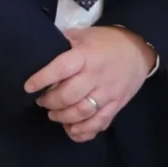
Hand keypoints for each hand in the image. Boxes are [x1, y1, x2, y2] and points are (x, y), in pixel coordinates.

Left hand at [25, 26, 157, 142]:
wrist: (139, 50)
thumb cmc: (106, 41)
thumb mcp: (84, 34)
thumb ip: (64, 43)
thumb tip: (41, 51)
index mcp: (86, 55)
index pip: (61, 69)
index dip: (42, 79)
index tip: (28, 86)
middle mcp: (97, 75)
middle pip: (69, 96)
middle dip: (50, 102)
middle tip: (42, 101)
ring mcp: (108, 92)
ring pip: (82, 113)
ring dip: (63, 118)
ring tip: (54, 114)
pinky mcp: (116, 105)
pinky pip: (99, 124)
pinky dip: (83, 131)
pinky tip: (71, 129)